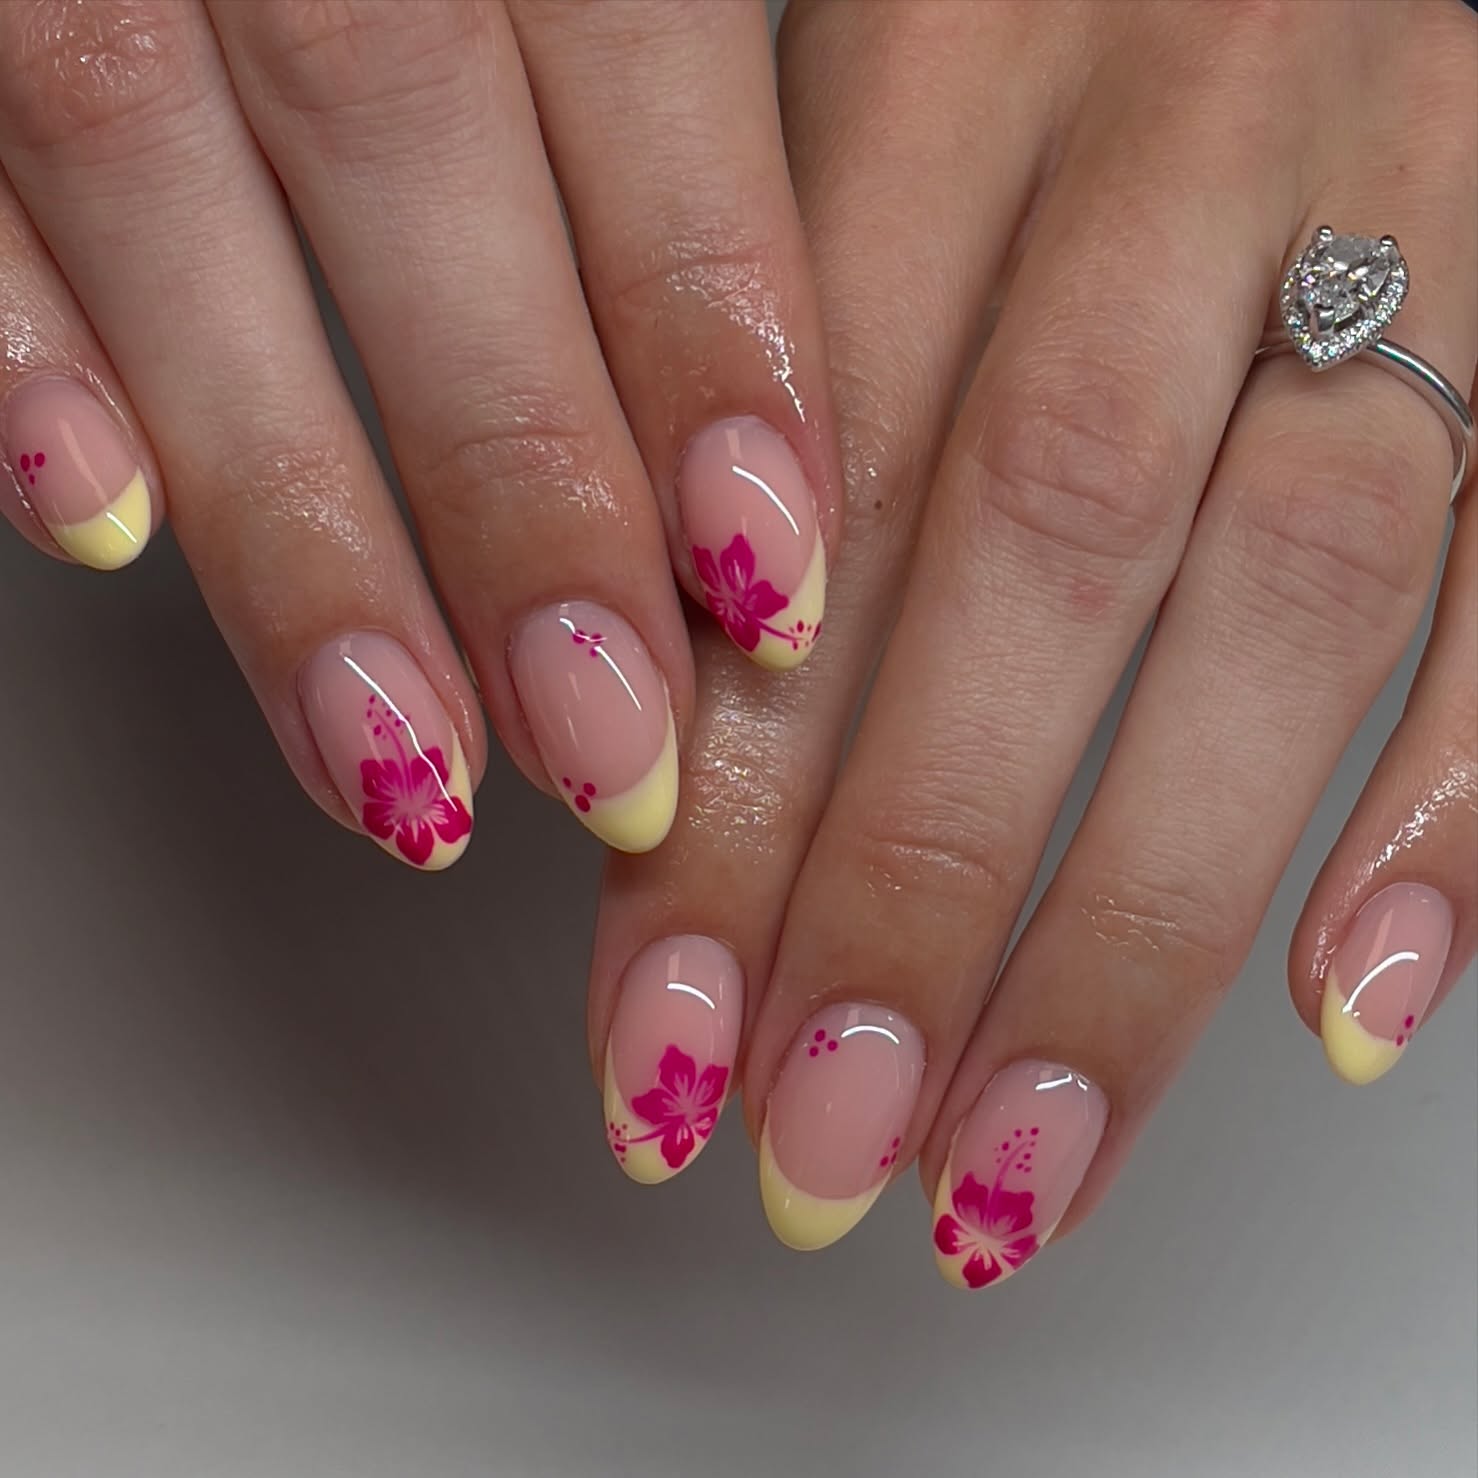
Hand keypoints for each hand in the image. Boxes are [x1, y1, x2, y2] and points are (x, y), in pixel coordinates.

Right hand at [0, 0, 838, 866]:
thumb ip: (642, 61)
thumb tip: (761, 380)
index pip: (645, 59)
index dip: (709, 335)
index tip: (771, 579)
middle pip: (415, 156)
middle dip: (518, 485)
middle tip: (604, 743)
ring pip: (161, 181)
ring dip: (292, 519)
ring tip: (400, 759)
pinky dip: (15, 340)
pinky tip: (99, 523)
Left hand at [587, 0, 1476, 1288]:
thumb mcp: (854, 95)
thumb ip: (770, 370)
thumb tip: (670, 707)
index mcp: (934, 64)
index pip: (800, 499)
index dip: (726, 800)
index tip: (665, 1031)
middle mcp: (1164, 133)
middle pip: (1028, 562)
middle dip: (909, 894)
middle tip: (815, 1144)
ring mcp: (1394, 200)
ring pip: (1275, 594)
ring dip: (1134, 920)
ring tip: (1014, 1160)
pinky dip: (1455, 795)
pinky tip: (1348, 1005)